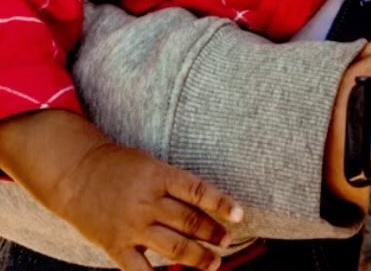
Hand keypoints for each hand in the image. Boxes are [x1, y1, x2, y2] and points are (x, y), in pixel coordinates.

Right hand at [0, 110, 242, 270]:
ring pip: (173, 247)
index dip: (221, 204)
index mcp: (158, 175)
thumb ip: (171, 184)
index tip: (239, 215)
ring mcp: (132, 226)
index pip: (198, 191)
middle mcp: (148, 201)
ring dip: (197, 257)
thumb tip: (201, 204)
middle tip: (228, 240)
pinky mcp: (116, 246)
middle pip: (189, 222)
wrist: (76, 173)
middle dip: (213, 234)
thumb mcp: (148, 164)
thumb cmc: (117, 166)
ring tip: (214, 263)